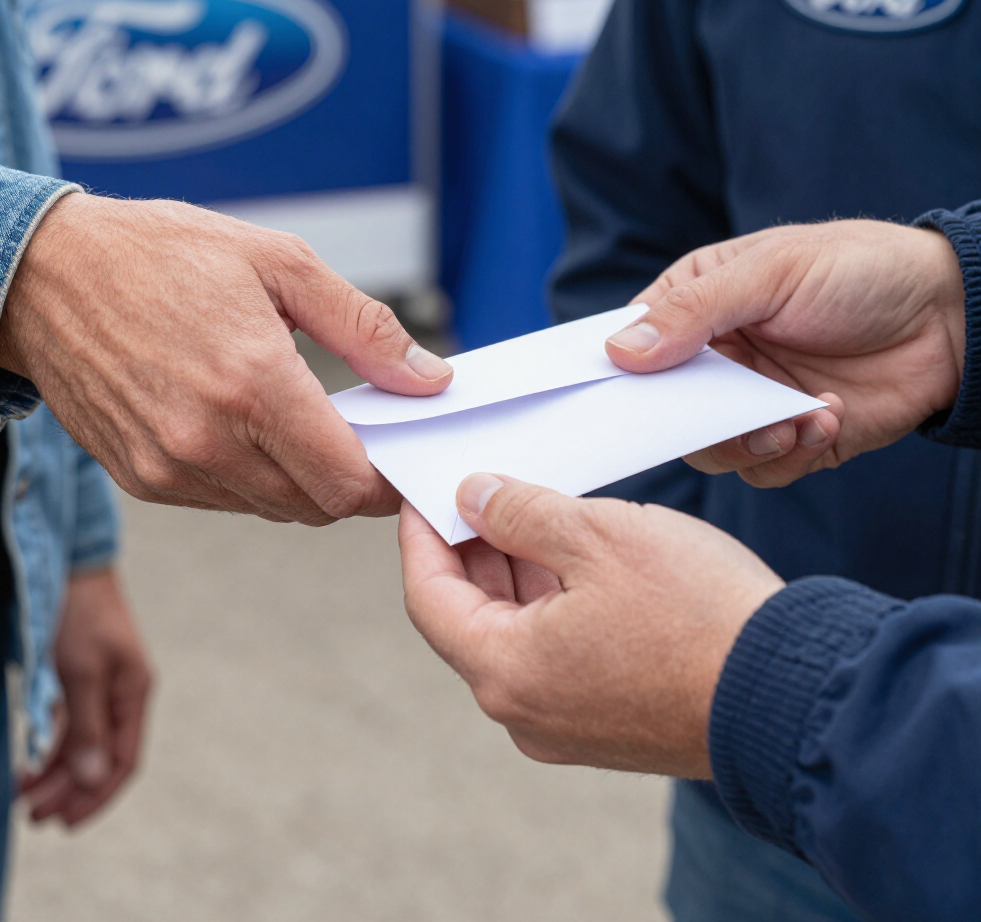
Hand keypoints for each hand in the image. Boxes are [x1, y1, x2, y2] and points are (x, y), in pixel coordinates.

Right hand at [0, 193, 452, 522]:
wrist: (47, 274)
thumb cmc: (162, 256)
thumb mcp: (281, 263)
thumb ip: (364, 329)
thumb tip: (428, 378)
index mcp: (253, 384)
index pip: (347, 483)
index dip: (386, 483)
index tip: (399, 459)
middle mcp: (207, 440)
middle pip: (316, 506)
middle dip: (350, 481)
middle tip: (356, 433)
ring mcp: (169, 467)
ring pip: (272, 508)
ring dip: (301, 480)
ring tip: (298, 422)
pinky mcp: (142, 478)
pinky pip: (224, 501)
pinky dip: (253, 478)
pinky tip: (246, 427)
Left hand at [20, 568, 151, 826]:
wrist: (70, 565)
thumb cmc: (81, 615)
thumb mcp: (82, 671)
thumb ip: (88, 726)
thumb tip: (96, 779)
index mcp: (134, 692)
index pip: (124, 761)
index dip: (97, 796)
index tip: (65, 823)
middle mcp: (123, 694)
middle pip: (101, 757)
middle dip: (69, 791)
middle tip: (32, 817)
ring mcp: (102, 686)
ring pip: (83, 744)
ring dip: (56, 774)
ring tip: (24, 797)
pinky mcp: (81, 677)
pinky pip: (69, 725)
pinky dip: (51, 748)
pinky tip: (30, 763)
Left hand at [400, 475, 782, 776]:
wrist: (794, 695)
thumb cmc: (698, 614)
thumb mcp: (599, 536)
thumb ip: (520, 512)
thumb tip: (472, 497)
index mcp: (507, 671)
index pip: (429, 596)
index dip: (422, 536)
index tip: (424, 493)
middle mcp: (525, 713)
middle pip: (471, 617)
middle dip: (472, 549)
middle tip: (481, 489)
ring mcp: (566, 726)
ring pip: (516, 635)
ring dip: (516, 574)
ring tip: (530, 512)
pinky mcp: (606, 724)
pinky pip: (555, 655)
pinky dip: (552, 605)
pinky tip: (573, 558)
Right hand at [602, 220, 964, 486]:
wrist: (953, 316)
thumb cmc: (859, 270)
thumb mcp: (770, 273)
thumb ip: (694, 312)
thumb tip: (619, 351)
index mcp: (697, 305)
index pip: (632, 344)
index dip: (616, 372)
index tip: (613, 396)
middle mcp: (716, 357)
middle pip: (662, 408)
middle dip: (689, 419)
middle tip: (720, 415)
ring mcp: (750, 401)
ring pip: (708, 449)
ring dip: (748, 440)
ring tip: (793, 418)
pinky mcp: (790, 438)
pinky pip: (762, 469)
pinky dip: (791, 452)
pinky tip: (828, 415)